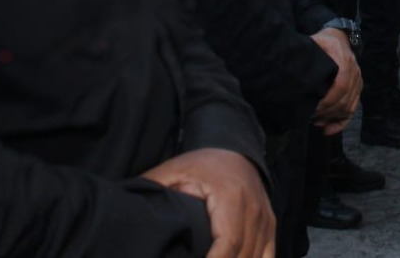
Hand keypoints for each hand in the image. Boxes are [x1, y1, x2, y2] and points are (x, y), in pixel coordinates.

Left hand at [140, 149, 275, 257]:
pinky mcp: (270, 227)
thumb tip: (129, 211)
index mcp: (231, 197)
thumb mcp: (174, 171)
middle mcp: (254, 210)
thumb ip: (154, 189)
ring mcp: (266, 220)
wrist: (235, 152)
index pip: (227, 243)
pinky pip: (268, 257)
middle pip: (242, 256)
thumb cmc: (203, 164)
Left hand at [310, 28, 362, 135]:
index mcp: (345, 60)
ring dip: (332, 118)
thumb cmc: (324, 41)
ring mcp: (358, 81)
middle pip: (345, 99)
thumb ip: (308, 53)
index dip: (328, 99)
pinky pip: (352, 110)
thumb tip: (292, 69)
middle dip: (327, 112)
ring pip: (349, 106)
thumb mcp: (315, 42)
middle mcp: (355, 72)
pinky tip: (328, 130)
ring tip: (315, 121)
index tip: (313, 107)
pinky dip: (341, 123)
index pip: (342, 84)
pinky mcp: (357, 89)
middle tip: (309, 116)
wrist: (340, 37)